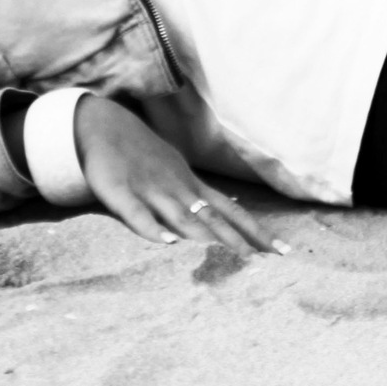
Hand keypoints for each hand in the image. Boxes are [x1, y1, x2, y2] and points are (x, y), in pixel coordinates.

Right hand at [73, 94, 286, 254]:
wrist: (104, 125)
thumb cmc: (143, 155)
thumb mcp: (176, 173)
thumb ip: (199, 197)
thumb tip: (231, 211)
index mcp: (192, 187)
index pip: (232, 213)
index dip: (256, 232)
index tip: (282, 251)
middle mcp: (178, 189)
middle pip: (214, 218)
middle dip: (240, 240)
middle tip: (266, 260)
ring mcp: (151, 190)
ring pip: (182, 217)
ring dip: (204, 237)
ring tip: (228, 257)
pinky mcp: (120, 193)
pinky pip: (137, 214)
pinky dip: (151, 229)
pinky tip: (166, 243)